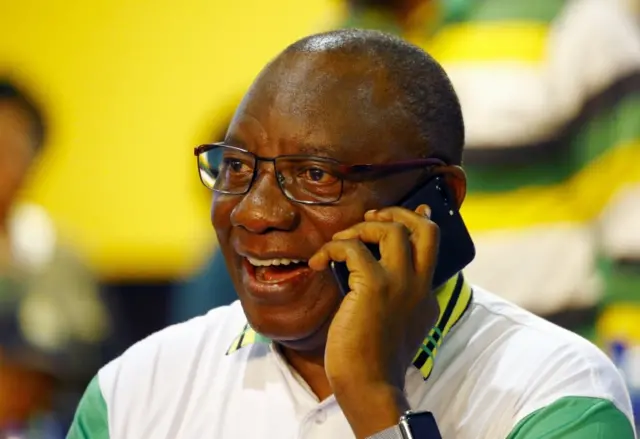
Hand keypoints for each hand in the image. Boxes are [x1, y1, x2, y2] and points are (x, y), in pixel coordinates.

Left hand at [308, 205, 439, 437]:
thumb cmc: (374, 359)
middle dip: (397, 212)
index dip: (415, 224)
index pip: (430, 247)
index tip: (400, 214)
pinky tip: (317, 263)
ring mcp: (401, 282)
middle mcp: (420, 285)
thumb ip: (394, 299)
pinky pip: (351, 247)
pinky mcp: (374, 285)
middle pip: (424, 228)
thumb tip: (368, 272)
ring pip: (391, 229)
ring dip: (360, 227)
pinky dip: (331, 248)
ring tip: (339, 242)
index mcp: (427, 296)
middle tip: (371, 216)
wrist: (369, 384)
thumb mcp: (396, 326)